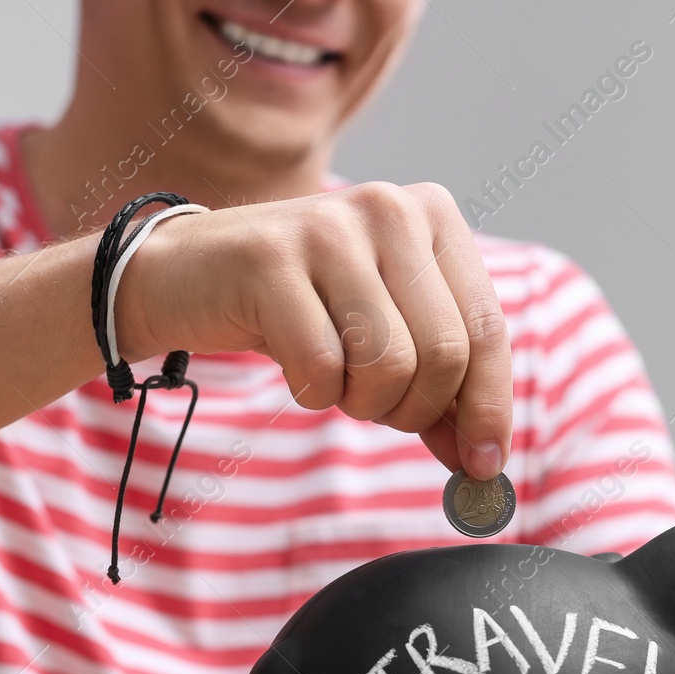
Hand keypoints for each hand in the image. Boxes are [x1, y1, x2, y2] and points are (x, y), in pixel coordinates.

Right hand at [118, 182, 511, 479]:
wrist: (185, 274)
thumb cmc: (302, 308)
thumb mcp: (385, 335)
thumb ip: (441, 390)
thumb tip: (484, 460)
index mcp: (434, 215)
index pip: (487, 329)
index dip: (489, 406)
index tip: (484, 464)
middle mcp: (391, 207)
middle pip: (444, 354)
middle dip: (414, 408)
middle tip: (375, 406)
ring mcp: (330, 227)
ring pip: (390, 365)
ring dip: (361, 401)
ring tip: (334, 378)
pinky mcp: (271, 260)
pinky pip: (322, 367)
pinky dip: (312, 391)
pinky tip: (293, 364)